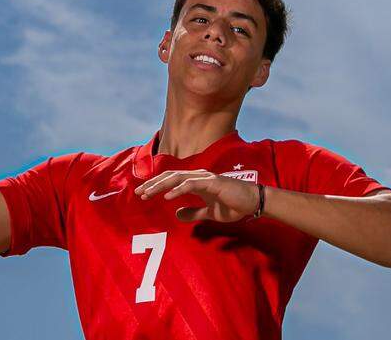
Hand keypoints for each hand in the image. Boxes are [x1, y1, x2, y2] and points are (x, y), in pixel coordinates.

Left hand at [135, 170, 260, 222]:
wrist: (253, 203)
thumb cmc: (233, 205)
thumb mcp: (209, 213)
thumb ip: (193, 212)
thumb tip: (177, 214)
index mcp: (196, 182)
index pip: (171, 180)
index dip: (156, 186)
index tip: (142, 194)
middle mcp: (198, 176)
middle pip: (169, 177)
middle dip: (152, 184)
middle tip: (137, 193)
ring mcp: (205, 178)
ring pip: (177, 178)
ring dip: (161, 186)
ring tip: (147, 193)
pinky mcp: (213, 183)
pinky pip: (192, 185)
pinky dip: (178, 189)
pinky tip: (168, 196)